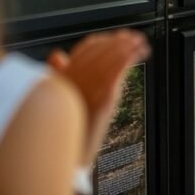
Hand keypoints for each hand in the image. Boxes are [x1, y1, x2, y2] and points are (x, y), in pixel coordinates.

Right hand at [47, 29, 150, 166]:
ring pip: (111, 56)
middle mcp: (75, 78)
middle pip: (100, 50)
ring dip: (128, 46)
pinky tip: (140, 53)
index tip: (113, 37)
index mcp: (62, 77)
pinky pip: (119, 69)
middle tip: (131, 36)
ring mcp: (90, 86)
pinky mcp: (104, 96)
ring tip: (140, 43)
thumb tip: (58, 56)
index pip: (84, 49)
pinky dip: (130, 56)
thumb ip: (57, 75)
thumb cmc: (61, 132)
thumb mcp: (54, 100)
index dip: (101, 40)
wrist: (63, 157)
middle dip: (117, 41)